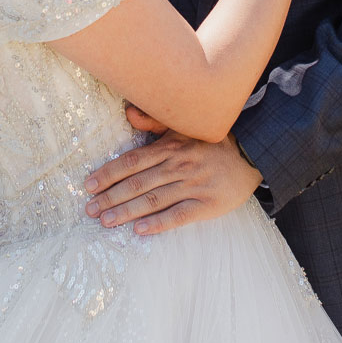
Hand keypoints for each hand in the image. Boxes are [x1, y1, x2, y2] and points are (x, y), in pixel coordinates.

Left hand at [83, 128, 263, 235]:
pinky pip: (179, 215)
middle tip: (90, 208)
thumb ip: (154, 121)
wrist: (252, 155)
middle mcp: (179, 165)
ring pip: (153, 199)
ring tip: (106, 221)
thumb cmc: (212, 142)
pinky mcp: (207, 204)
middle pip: (138, 182)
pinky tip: (140, 230)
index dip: (109, 174)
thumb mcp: (184, 126)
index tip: (89, 185)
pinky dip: (158, 223)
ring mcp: (193, 185)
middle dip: (111, 196)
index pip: (132, 162)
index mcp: (170, 146)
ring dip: (127, 211)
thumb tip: (128, 112)